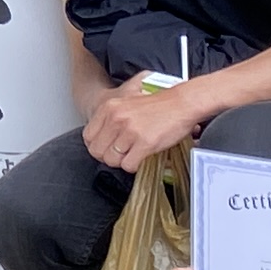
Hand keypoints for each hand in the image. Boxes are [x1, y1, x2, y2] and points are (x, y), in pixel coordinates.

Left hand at [80, 78, 204, 172]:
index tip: (106, 148)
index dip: (97, 146)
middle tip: (120, 155)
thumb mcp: (126, 104)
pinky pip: (129, 165)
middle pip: (97, 151)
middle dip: (108, 157)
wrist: (182, 103)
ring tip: (133, 154)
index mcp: (109, 107)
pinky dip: (134, 166)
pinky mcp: (145, 143)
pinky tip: (142, 157)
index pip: (88, 136)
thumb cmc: (158, 105)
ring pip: (112, 160)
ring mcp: (130, 131)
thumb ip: (111, 119)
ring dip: (122, 161)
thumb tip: (100, 141)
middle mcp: (116, 118)